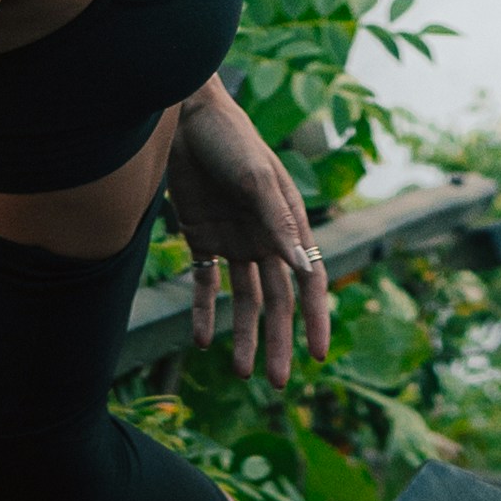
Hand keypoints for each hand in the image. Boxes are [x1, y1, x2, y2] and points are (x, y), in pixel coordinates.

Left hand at [166, 87, 333, 382]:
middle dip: (278, 341)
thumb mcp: (256, 179)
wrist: (182, 117)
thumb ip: (277, 223)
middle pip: (276, 300)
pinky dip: (204, 311)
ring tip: (239, 372)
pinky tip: (200, 340)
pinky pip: (204, 283)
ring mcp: (233, 240)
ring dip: (242, 334)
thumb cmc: (229, 138)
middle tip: (278, 383)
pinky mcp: (200, 237)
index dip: (315, 318)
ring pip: (242, 299)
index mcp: (287, 223)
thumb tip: (302, 266)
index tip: (318, 355)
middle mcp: (264, 238)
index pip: (308, 280)